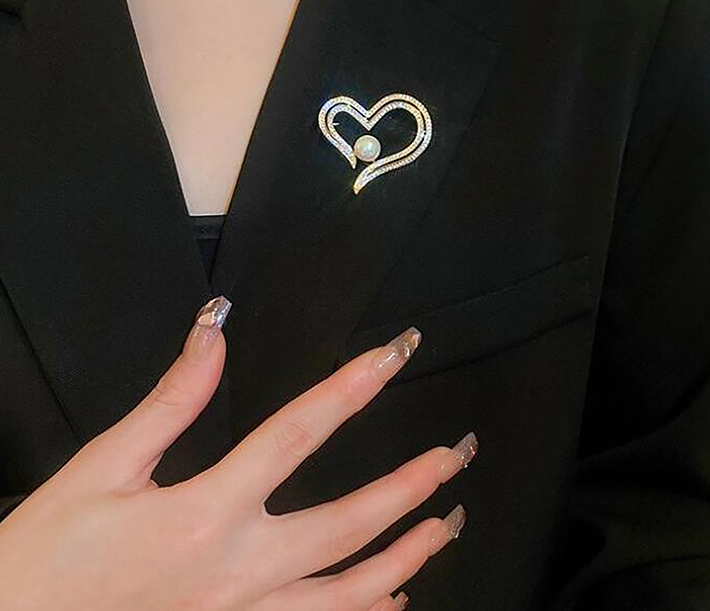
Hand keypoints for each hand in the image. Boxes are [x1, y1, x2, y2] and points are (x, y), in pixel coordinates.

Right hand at [0, 296, 477, 609]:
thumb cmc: (49, 555)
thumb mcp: (105, 465)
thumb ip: (173, 398)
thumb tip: (215, 327)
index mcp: (207, 510)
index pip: (301, 430)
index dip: (355, 384)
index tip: (399, 352)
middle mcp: (240, 568)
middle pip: (351, 522)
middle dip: (414, 485)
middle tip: (459, 455)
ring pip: (351, 592)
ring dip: (410, 555)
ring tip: (451, 523)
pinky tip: (395, 598)